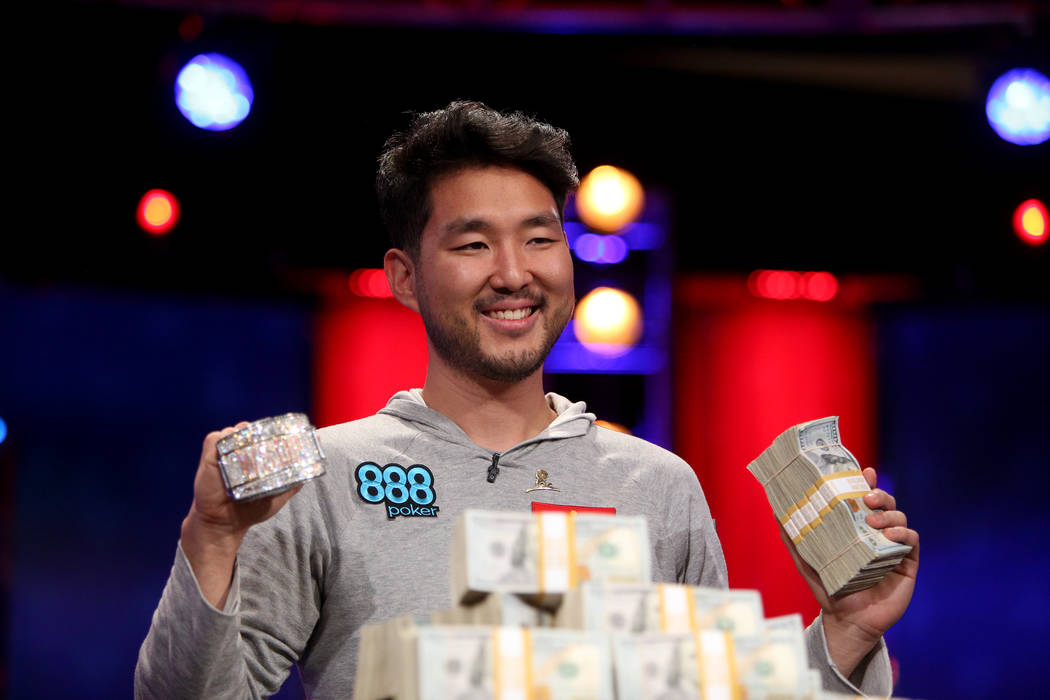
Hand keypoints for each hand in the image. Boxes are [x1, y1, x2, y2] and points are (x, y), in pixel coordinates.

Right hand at [181, 423, 302, 607]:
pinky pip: (216, 438)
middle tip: (268, 445)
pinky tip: (233, 454)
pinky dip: (224, 440)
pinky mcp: (209, 456)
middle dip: (260, 432)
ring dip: (244, 436)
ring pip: (235, 430)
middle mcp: (239, 450)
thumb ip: (293, 483)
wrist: (225, 524)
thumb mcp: (277, 495)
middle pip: (250, 428)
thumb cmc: (250, 510)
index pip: (264, 433)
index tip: (284, 433)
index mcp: (254, 455)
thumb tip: (310, 470)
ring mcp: (223, 451)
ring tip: (252, 455)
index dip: (273, 431)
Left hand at [779, 467, 918, 676]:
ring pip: (899, 518)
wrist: (847, 621)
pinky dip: (903, 534)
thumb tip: (776, 511)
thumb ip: (794, 537)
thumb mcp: (806, 560)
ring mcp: (893, 547)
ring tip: (873, 520)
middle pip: (885, 503)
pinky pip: (911, 541)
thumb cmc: (829, 588)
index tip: (864, 471)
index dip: (866, 482)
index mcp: (856, 527)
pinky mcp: (907, 563)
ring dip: (888, 513)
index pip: (864, 498)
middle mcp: (876, 533)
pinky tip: (890, 536)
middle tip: (867, 496)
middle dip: (879, 494)